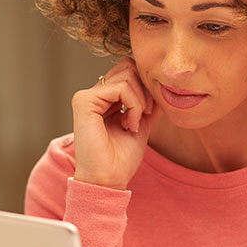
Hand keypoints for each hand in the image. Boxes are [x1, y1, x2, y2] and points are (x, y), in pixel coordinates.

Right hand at [71, 58, 156, 189]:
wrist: (108, 180)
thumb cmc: (121, 160)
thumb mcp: (141, 126)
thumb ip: (148, 107)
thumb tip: (162, 90)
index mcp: (103, 100)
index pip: (129, 72)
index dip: (145, 87)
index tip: (149, 112)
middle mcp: (93, 95)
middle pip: (128, 66)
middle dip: (145, 89)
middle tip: (146, 113)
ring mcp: (86, 97)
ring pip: (126, 75)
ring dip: (140, 100)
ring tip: (135, 123)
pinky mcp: (84, 101)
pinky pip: (120, 88)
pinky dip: (134, 105)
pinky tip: (130, 124)